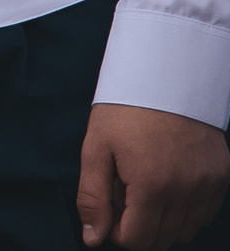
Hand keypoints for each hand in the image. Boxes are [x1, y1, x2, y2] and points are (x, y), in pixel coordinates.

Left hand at [79, 103, 228, 247]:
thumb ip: (93, 197)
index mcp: (152, 184)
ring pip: (186, 230)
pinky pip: (204, 213)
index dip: (116, 232)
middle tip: (123, 194)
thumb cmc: (125, 110)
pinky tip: (166, 184)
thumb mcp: (96, 148)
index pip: (138, 239)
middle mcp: (187, 189)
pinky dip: (185, 209)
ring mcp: (209, 184)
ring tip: (143, 186)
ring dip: (162, 220)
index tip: (108, 210)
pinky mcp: (221, 176)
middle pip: (162, 239)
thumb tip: (93, 238)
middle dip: (138, 226)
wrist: (164, 76)